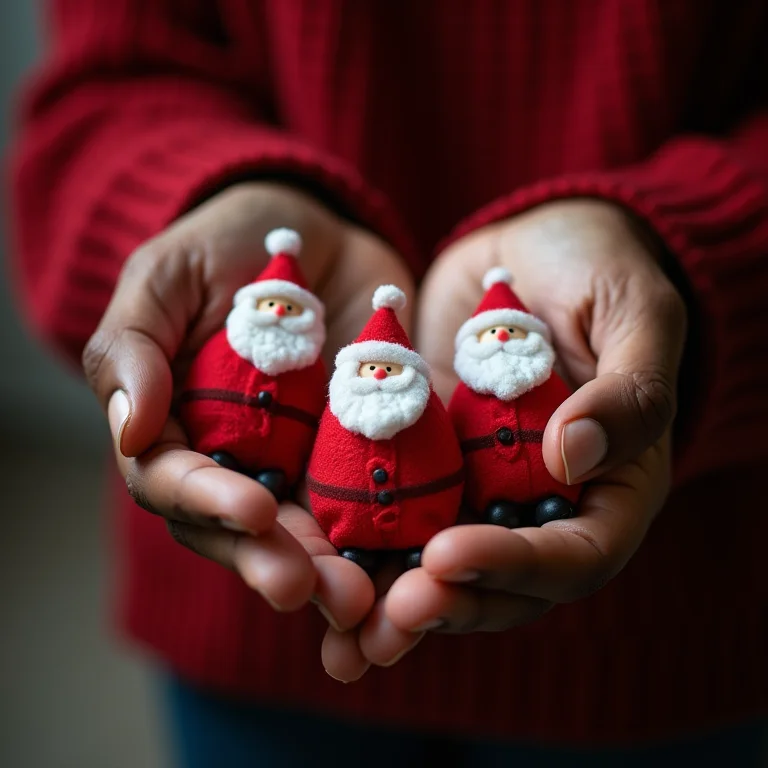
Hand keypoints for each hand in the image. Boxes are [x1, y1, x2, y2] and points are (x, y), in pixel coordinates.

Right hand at [84, 182, 412, 655]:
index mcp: (180, 432)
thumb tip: (130, 430)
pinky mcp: (362, 456)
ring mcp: (302, 465)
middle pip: (246, 531)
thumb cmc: (226, 247)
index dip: (210, 503)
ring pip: (311, 536)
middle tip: (309, 591)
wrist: (316, 234)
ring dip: (333, 574)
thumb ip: (133, 346)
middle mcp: (239, 463)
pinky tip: (412, 568)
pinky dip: (390, 542)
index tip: (255, 509)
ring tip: (363, 603)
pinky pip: (375, 506)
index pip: (178, 485)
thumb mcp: (168, 277)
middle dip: (274, 562)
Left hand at [335, 199, 685, 674]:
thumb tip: (572, 459)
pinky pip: (386, 508)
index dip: (517, 567)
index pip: (575, 554)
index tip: (451, 554)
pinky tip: (307, 559)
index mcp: (607, 488)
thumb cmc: (600, 273)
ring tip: (338, 623)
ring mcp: (474, 487)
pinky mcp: (420, 460)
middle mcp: (537, 504)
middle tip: (386, 614)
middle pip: (498, 581)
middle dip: (443, 602)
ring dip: (388, 599)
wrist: (531, 250)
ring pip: (435, 563)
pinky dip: (353, 541)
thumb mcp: (636, 316)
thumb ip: (626, 392)